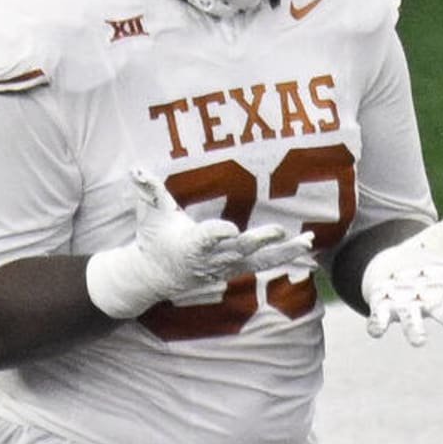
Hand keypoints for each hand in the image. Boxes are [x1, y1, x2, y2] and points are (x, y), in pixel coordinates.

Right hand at [86, 168, 314, 318]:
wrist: (155, 275)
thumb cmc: (153, 238)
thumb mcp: (148, 212)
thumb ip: (146, 189)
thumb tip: (134, 168)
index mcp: (190, 243)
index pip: (206, 238)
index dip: (217, 234)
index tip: (230, 230)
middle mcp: (211, 258)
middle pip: (239, 250)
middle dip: (260, 241)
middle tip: (280, 232)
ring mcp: (226, 266)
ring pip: (259, 260)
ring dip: (284, 252)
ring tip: (307, 242)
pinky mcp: (236, 268)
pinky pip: (265, 264)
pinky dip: (286, 257)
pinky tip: (308, 250)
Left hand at [360, 193, 442, 344]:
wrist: (391, 270)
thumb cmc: (424, 256)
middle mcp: (429, 300)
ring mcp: (407, 306)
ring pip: (413, 322)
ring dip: (415, 331)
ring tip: (420, 341)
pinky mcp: (384, 307)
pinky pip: (380, 320)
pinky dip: (377, 325)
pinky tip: (374, 331)